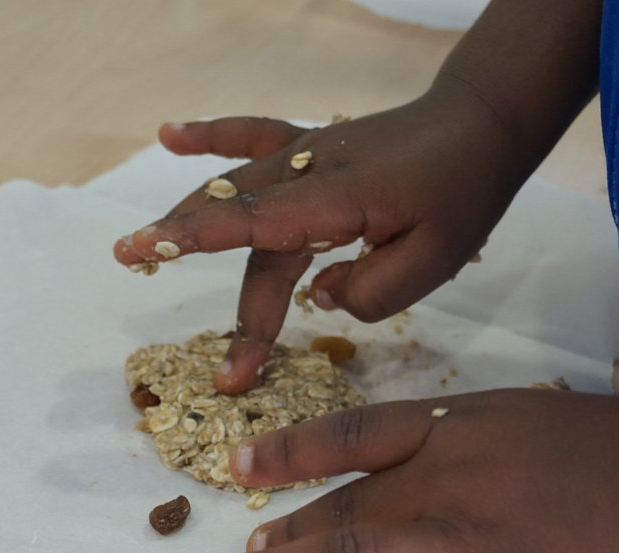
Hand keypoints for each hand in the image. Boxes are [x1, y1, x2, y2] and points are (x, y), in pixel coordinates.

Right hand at [113, 82, 525, 394]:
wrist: (479, 127)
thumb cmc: (462, 194)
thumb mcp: (435, 260)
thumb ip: (372, 291)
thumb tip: (316, 295)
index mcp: (336, 200)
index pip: (253, 224)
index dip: (195, 239)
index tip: (145, 252)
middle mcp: (306, 174)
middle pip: (242, 230)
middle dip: (208, 282)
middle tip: (216, 359)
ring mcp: (303, 156)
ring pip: (234, 195)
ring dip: (189, 225)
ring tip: (139, 252)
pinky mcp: (308, 150)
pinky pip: (252, 139)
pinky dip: (211, 136)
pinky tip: (170, 135)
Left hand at [205, 389, 618, 552]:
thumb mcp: (533, 422)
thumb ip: (472, 448)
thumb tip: (422, 477)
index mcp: (457, 429)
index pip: (351, 435)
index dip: (289, 452)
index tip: (240, 467)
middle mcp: (447, 478)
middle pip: (340, 508)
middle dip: (277, 537)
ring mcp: (470, 539)